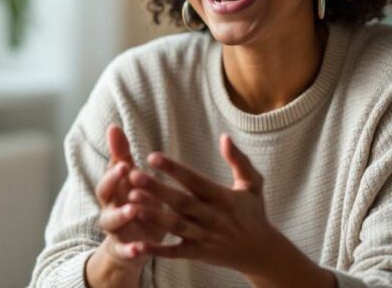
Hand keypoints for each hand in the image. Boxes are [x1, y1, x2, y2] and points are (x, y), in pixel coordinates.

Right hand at [93, 125, 165, 264]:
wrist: (134, 244)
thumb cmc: (134, 203)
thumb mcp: (130, 181)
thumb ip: (122, 156)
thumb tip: (113, 126)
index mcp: (113, 190)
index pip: (109, 176)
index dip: (114, 169)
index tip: (124, 162)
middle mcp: (110, 207)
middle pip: (104, 195)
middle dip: (112, 183)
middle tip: (125, 172)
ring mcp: (116, 230)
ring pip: (112, 222)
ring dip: (121, 215)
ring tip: (133, 209)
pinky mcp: (125, 250)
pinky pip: (125, 251)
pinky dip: (131, 250)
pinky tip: (140, 249)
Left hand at [124, 134, 280, 276]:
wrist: (261, 252)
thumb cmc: (253, 212)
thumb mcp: (253, 184)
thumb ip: (239, 160)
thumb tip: (225, 137)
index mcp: (223, 198)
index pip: (195, 181)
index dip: (174, 169)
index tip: (152, 157)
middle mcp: (212, 217)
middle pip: (181, 202)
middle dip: (157, 189)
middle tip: (133, 176)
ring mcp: (204, 237)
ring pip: (176, 225)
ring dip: (153, 214)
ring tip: (131, 201)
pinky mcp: (198, 254)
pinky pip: (175, 252)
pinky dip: (157, 250)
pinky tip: (137, 244)